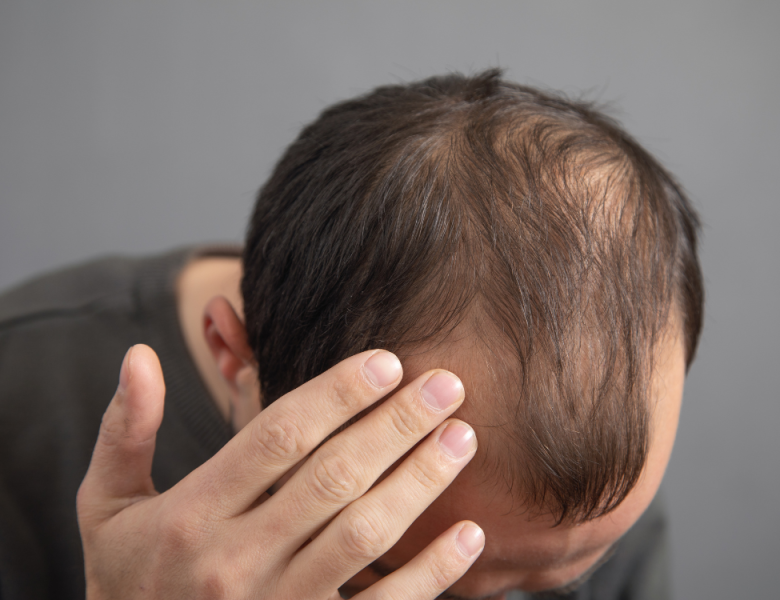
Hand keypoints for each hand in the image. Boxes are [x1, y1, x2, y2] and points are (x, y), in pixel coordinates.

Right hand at [77, 344, 482, 598]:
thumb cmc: (128, 579)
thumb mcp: (106, 508)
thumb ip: (124, 432)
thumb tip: (140, 356)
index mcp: (190, 514)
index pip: (277, 437)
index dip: (337, 394)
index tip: (387, 361)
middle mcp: (234, 561)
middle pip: (333, 476)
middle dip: (397, 423)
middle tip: (446, 382)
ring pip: (364, 534)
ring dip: (421, 482)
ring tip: (463, 437)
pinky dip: (431, 573)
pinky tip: (469, 532)